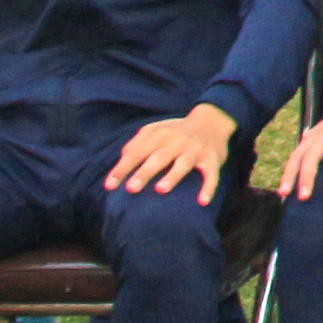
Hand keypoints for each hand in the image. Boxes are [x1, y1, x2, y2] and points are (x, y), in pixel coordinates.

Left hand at [106, 104, 239, 200]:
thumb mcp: (156, 129)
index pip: (137, 152)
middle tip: (131, 188)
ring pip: (183, 164)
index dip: (123, 168)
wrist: (212, 121)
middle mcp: (177, 141)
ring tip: (161, 189)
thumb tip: (122, 158)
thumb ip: (138, 142)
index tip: (110, 186)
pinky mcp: (212, 159)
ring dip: (173, 176)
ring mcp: (195, 150)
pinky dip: (208, 187)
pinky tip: (202, 201)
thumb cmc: (177, 131)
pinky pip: (211, 174)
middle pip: (159, 158)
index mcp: (160, 134)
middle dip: (145, 172)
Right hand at [281, 101, 322, 197]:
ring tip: (284, 193)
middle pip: (312, 154)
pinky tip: (284, 185)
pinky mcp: (308, 137)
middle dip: (306, 176)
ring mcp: (315, 134)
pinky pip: (295, 152)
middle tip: (304, 197)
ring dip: (289, 173)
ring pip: (297, 153)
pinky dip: (288, 168)